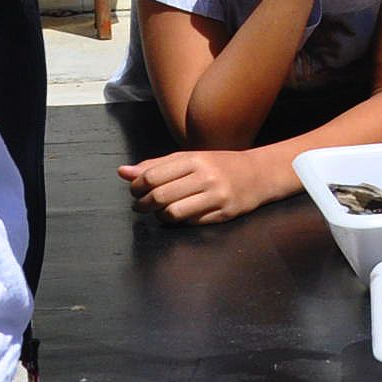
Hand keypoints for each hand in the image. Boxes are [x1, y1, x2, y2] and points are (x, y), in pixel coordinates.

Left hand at [119, 145, 296, 223]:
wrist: (259, 174)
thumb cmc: (219, 165)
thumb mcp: (189, 159)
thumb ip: (156, 165)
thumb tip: (123, 172)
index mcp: (195, 159)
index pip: (152, 176)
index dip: (137, 187)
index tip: (136, 191)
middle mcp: (206, 177)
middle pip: (159, 196)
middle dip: (143, 204)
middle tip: (141, 205)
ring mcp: (216, 197)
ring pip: (172, 213)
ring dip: (159, 216)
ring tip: (160, 211)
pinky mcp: (224, 214)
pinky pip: (190, 223)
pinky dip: (178, 221)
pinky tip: (180, 214)